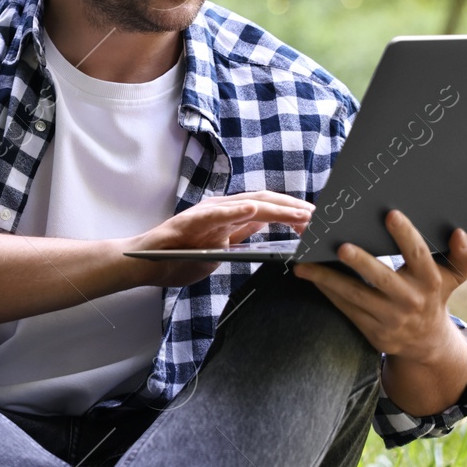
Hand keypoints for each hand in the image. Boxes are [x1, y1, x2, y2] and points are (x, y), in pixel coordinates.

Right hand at [122, 191, 314, 287]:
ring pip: (248, 204)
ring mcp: (205, 213)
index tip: (318, 219)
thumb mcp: (219, 247)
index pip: (268, 208)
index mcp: (228, 214)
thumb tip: (264, 222)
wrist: (145, 264)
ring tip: (301, 214)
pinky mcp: (189, 222)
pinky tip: (255, 210)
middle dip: (295, 208)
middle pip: (265, 201)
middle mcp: (220, 208)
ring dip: (277, 209)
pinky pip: (217, 215)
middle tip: (320, 216)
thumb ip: (239, 233)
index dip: (294, 210)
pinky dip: (236, 211)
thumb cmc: (179, 257)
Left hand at [292, 209, 466, 362]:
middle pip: (383, 279)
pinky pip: (346, 308)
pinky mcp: (373, 332)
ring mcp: (390, 319)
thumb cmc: (434, 295)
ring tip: (306, 264)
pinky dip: (327, 292)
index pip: (420, 255)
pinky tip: (310, 276)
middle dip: (362, 263)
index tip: (391, 214)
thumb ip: (464, 255)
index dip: (407, 236)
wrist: (427, 343)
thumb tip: (461, 233)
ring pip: (356, 296)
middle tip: (341, 246)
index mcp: (431, 281)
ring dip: (329, 279)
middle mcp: (411, 301)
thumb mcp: (454, 277)